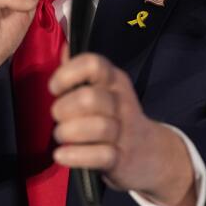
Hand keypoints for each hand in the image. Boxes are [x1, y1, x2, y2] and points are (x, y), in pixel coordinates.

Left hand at [49, 51, 196, 205]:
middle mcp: (121, 102)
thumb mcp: (103, 89)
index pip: (93, 64)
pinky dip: (75, 156)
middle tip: (58, 117)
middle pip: (89, 98)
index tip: (55, 88)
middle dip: (64, 108)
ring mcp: (124, 131)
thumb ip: (81, 71)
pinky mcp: (121, 159)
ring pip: (97, 127)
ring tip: (61, 135)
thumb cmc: (114, 116)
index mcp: (114, 80)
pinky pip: (99, 156)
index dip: (68, 74)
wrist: (151, 153)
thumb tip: (63, 47)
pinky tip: (61, 155)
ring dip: (68, 132)